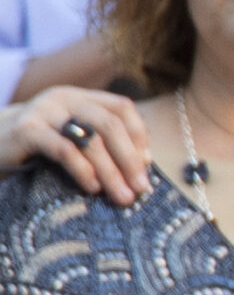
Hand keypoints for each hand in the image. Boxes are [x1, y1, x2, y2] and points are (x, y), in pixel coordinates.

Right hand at [0, 87, 149, 204]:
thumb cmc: (37, 148)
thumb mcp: (72, 137)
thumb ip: (102, 142)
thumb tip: (146, 160)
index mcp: (80, 97)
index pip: (122, 108)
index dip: (139, 136)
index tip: (147, 166)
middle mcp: (63, 98)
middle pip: (110, 125)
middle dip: (130, 159)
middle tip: (141, 189)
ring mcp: (43, 111)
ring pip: (90, 139)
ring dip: (111, 172)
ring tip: (122, 196)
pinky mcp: (26, 130)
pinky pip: (64, 150)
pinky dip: (83, 170)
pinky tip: (92, 188)